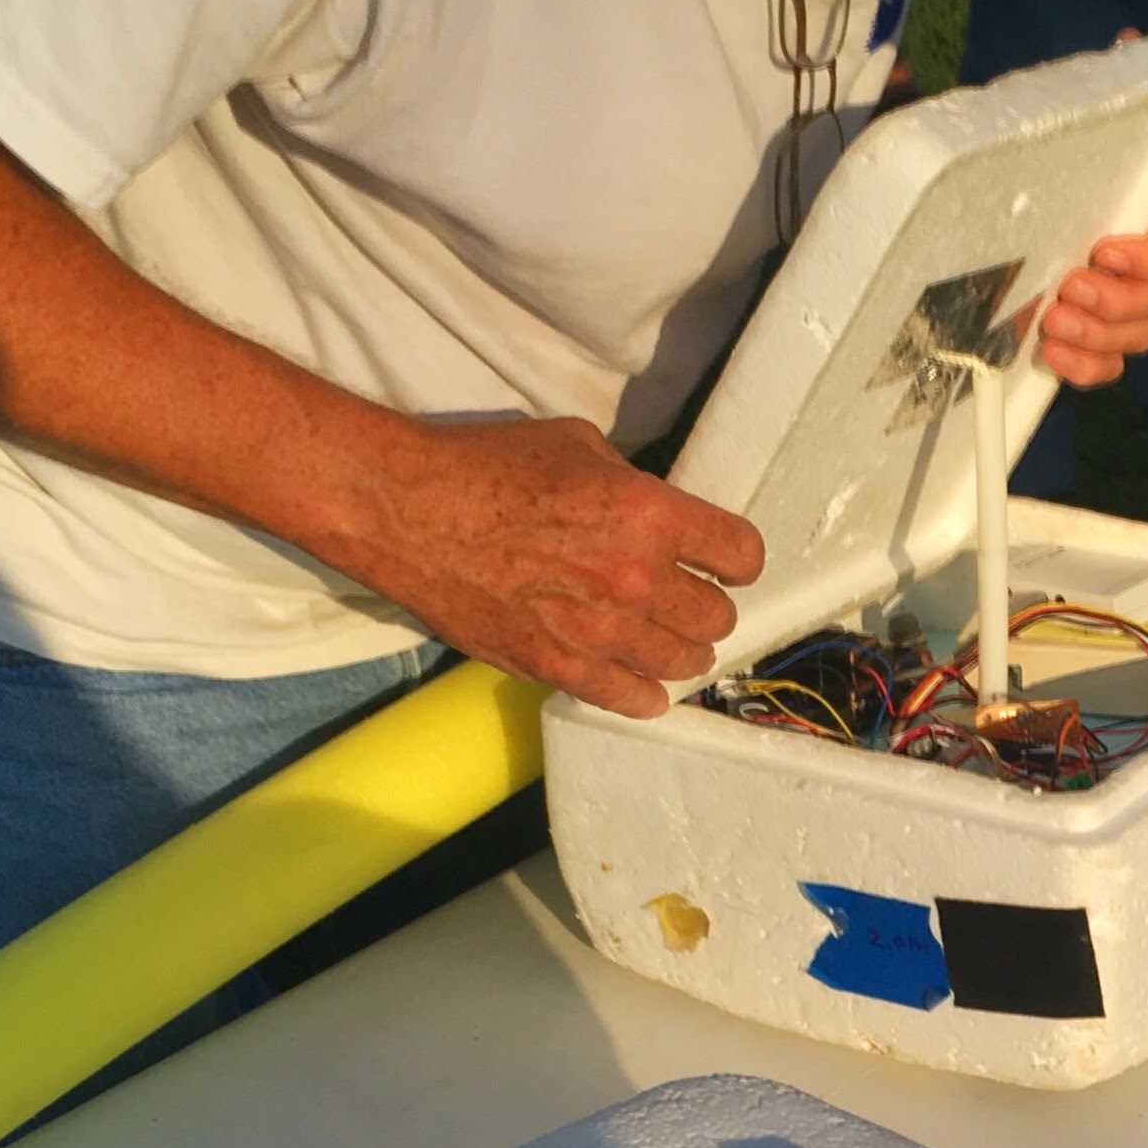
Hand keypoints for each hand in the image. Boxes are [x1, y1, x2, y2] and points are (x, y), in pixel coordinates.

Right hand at [307, 411, 765, 718]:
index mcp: (648, 514)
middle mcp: (635, 579)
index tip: (724, 562)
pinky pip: (631, 700)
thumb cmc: (485, 464)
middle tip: (687, 601)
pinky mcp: (557, 668)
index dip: (736, 559)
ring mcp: (598, 632)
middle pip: (717, 617)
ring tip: (663, 640)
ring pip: (683, 663)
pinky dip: (645, 695)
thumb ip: (631, 486)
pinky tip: (641, 683)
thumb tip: (657, 515)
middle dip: (708, 607)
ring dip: (680, 651)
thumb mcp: (578, 447)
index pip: (740, 554)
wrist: (406, 510)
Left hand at [1036, 196, 1147, 387]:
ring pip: (1141, 336)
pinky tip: (1053, 351)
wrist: (1009, 243)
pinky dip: (1083, 364)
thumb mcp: (1066, 192)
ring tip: (1052, 320)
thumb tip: (1070, 199)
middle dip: (1114, 298)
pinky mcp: (1103, 346)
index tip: (1103, 253)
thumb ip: (1083, 196)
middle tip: (1069, 287)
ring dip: (1096, 333)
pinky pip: (1110, 366)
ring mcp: (1131, 314)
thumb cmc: (1045, 206)